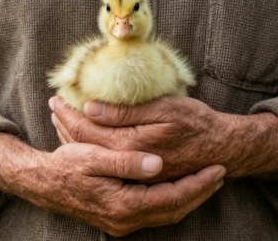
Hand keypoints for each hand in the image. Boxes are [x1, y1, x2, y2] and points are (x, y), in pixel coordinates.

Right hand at [22, 142, 224, 235]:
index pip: (173, 197)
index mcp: (123, 205)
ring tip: (204, 180)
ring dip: (187, 197)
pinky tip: (175, 186)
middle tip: (219, 174)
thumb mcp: (93, 157)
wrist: (42, 183)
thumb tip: (157, 163)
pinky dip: (170, 200)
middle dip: (199, 193)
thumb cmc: (65, 166)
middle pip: (175, 209)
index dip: (198, 184)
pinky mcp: (117, 219)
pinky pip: (153, 212)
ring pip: (166, 213)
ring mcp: (121, 223)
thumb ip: (126, 162)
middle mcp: (125, 220)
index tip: (217, 169)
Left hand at [50, 96, 238, 180]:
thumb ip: (125, 112)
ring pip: (92, 155)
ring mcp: (132, 174)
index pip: (86, 131)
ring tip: (59, 118)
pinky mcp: (138, 177)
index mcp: (130, 147)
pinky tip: (82, 136)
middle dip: (64, 125)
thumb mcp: (164, 110)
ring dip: (72, 136)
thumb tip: (90, 108)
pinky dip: (89, 147)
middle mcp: (126, 165)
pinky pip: (105, 162)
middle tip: (52, 107)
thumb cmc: (197, 123)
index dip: (68, 114)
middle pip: (83, 145)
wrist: (225, 149)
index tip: (55, 100)